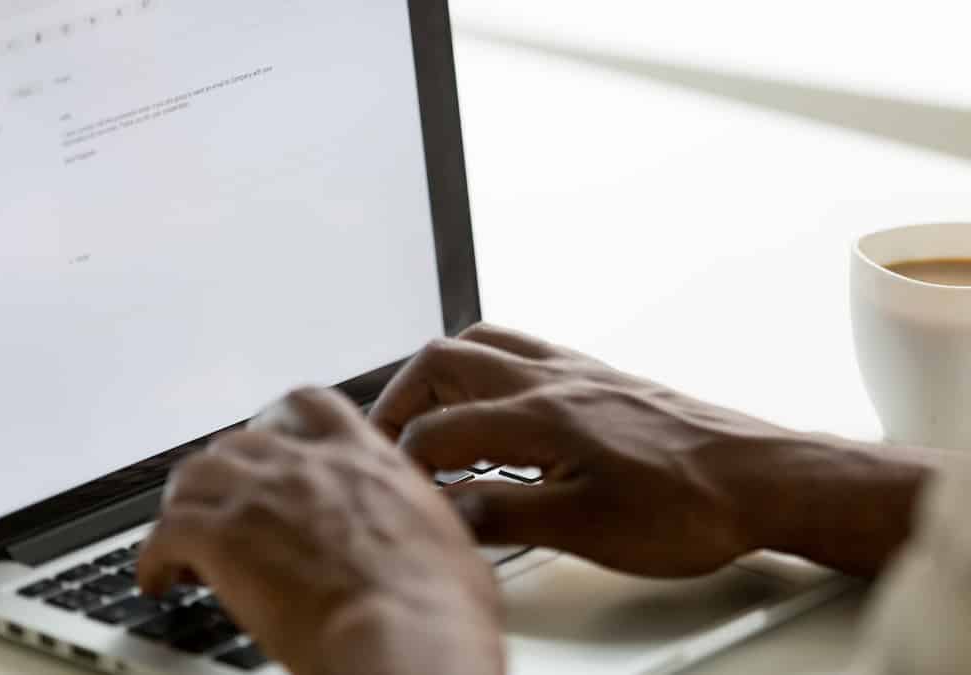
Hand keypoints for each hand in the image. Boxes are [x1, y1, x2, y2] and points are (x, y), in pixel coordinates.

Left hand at [138, 387, 503, 674]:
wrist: (406, 635)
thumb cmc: (438, 604)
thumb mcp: (447, 541)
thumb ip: (419, 523)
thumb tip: (430, 543)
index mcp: (364, 460)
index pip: (310, 406)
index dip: (279, 422)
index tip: (270, 442)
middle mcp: (307, 465)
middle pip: (239, 441)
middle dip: (225, 471)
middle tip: (222, 503)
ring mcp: (260, 496)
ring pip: (193, 475)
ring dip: (185, 504)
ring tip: (182, 535)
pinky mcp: (222, 539)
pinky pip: (165, 533)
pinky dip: (154, 556)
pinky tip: (159, 578)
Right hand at [371, 323, 846, 576]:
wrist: (762, 477)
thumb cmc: (689, 505)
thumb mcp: (587, 530)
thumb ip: (504, 515)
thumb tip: (445, 510)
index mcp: (540, 417)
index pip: (437, 431)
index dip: (404, 466)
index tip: (398, 494)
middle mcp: (551, 380)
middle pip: (443, 361)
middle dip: (401, 401)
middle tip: (388, 442)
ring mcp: (575, 372)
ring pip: (480, 344)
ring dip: (439, 376)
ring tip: (428, 418)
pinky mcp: (598, 376)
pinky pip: (521, 349)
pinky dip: (484, 369)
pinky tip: (494, 406)